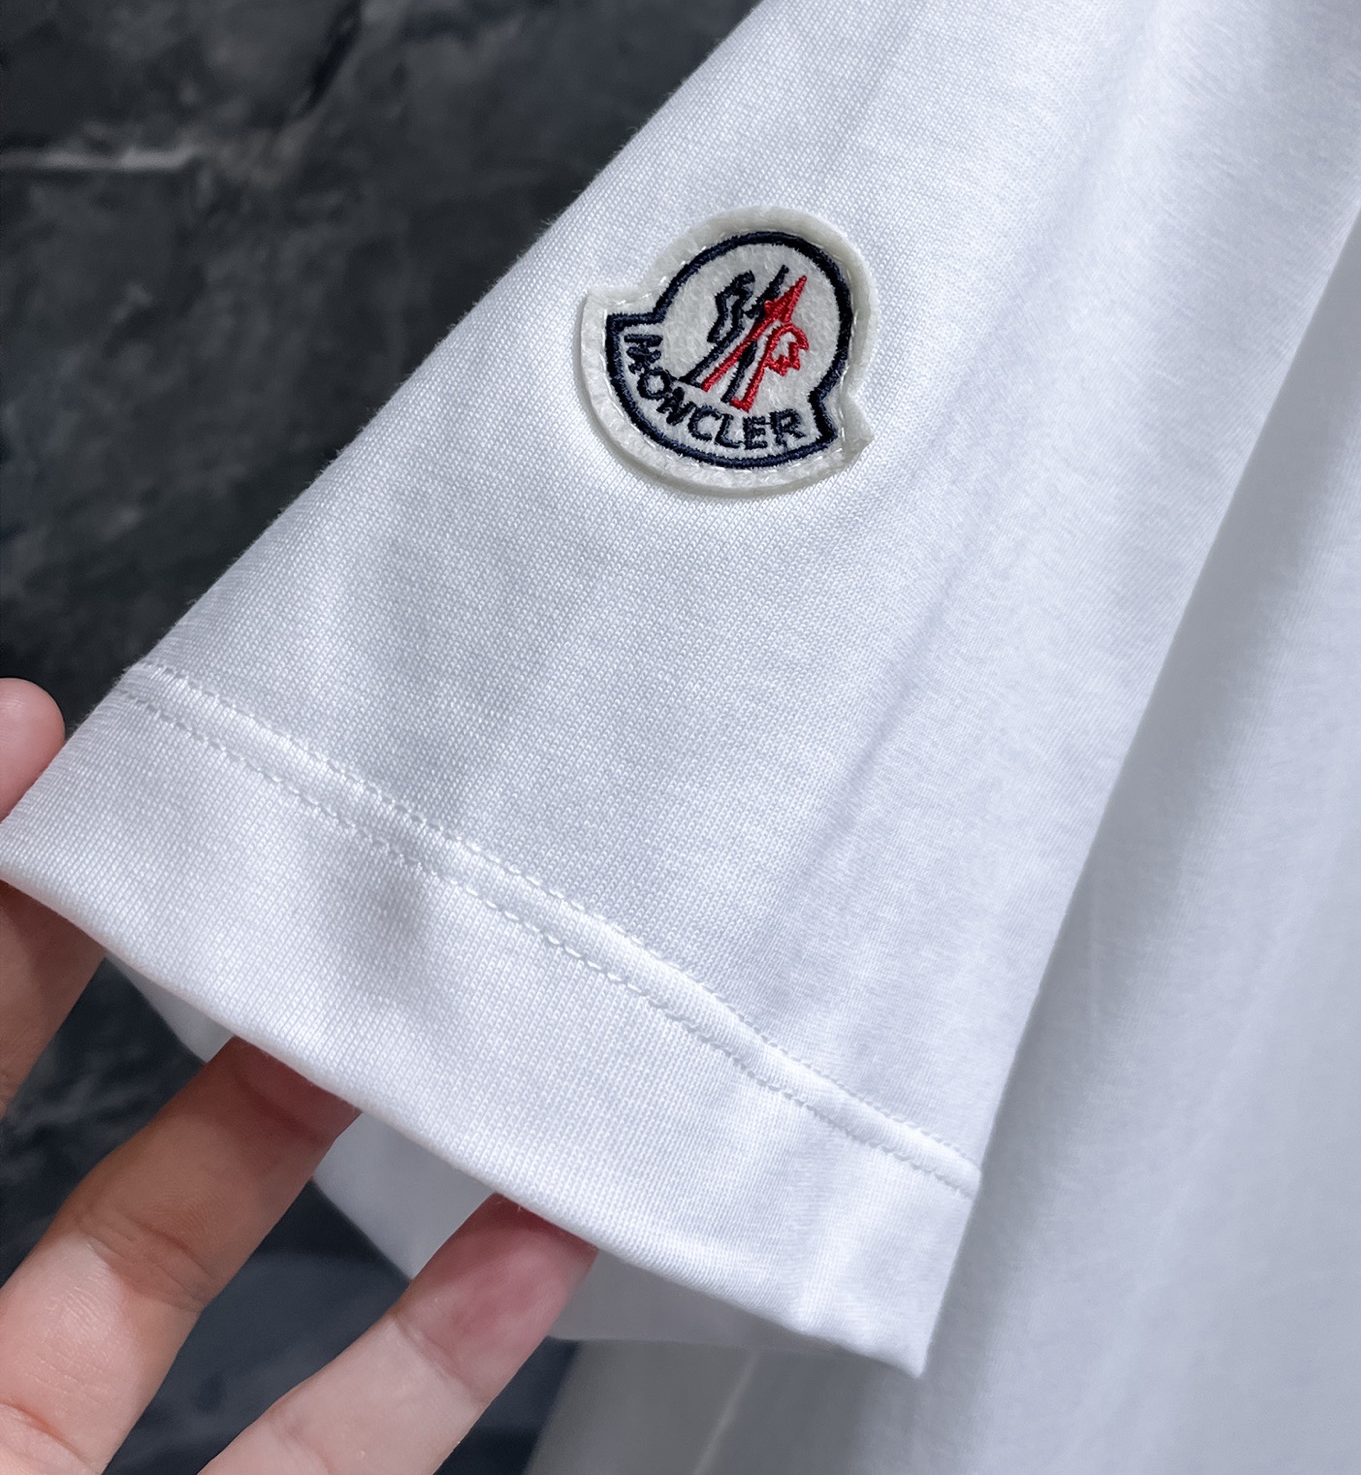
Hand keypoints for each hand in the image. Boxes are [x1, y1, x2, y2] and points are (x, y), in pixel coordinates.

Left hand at [0, 678, 594, 1472]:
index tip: (58, 730)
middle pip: (92, 1125)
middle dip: (203, 971)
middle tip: (310, 844)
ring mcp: (67, 1469)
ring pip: (219, 1272)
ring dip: (340, 1132)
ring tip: (442, 1012)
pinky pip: (329, 1457)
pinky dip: (437, 1354)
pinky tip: (531, 1249)